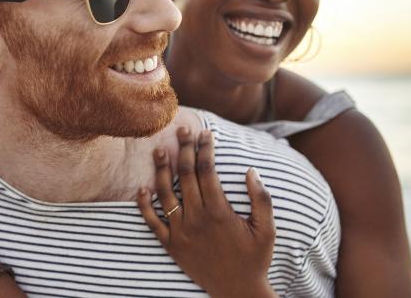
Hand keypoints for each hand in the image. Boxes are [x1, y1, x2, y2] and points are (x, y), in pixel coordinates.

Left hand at [137, 127, 276, 297]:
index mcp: (219, 211)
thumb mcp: (267, 229)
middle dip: (184, 149)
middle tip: (182, 129)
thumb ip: (262, 199)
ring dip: (161, 170)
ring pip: (166, 194)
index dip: (205, 148)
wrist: (237, 291)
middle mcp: (197, 219)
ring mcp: (181, 232)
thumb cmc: (255, 258)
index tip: (205, 133)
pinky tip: (142, 189)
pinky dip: (145, 206)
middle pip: (185, 175)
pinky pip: (153, 223)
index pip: (207, 170)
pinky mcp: (171, 246)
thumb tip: (251, 171)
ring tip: (159, 149)